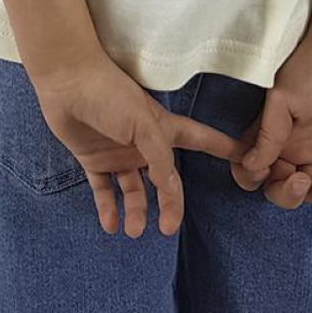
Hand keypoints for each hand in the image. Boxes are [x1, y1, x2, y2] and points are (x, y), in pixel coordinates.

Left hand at [33, 50, 248, 237]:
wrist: (67, 82)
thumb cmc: (109, 94)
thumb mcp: (142, 121)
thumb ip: (158, 155)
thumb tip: (170, 186)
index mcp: (161, 128)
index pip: (199, 140)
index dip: (221, 148)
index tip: (244, 157)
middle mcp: (143, 144)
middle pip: (166, 180)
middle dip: (171, 204)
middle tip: (168, 228)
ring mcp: (118, 153)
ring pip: (135, 191)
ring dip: (137, 212)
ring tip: (133, 230)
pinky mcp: (93, 160)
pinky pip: (104, 191)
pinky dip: (107, 209)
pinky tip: (110, 224)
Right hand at [231, 35, 311, 207]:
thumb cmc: (309, 67)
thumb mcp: (281, 98)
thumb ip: (268, 132)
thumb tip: (250, 164)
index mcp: (267, 135)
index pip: (250, 168)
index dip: (253, 178)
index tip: (265, 173)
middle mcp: (287, 148)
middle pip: (279, 188)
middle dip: (288, 193)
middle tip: (300, 179)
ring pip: (309, 191)